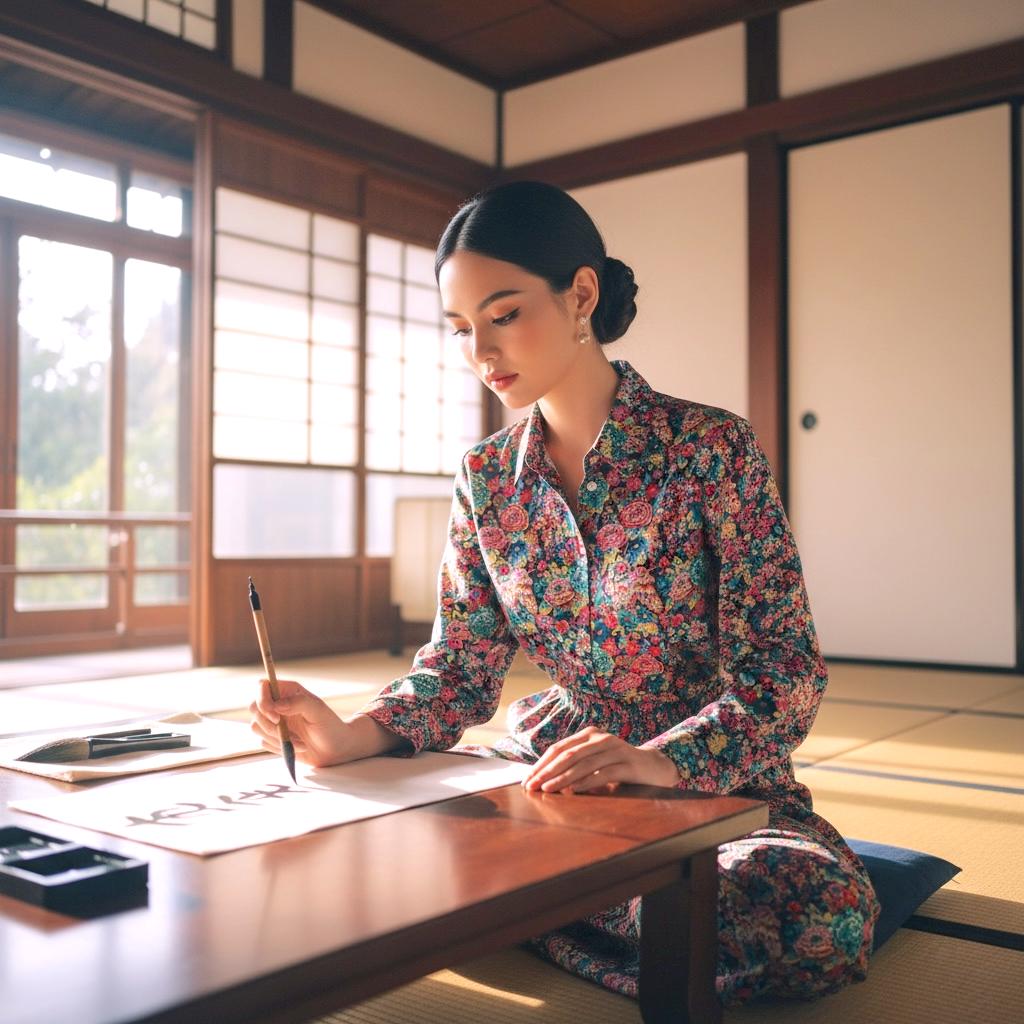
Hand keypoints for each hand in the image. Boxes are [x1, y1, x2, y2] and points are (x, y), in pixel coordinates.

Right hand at [249, 679, 401, 767]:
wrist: (336, 749)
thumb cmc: (330, 726)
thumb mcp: (318, 711)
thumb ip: (298, 703)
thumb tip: (276, 705)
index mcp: (288, 691)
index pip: (262, 686)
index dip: (263, 700)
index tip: (275, 716)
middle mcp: (278, 704)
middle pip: (254, 707)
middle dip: (268, 723)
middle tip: (285, 732)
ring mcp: (274, 721)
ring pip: (256, 726)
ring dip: (276, 738)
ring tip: (300, 742)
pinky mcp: (273, 738)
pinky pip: (263, 742)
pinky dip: (278, 747)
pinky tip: (297, 747)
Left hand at [522, 726, 679, 793]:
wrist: (654, 767)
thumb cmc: (618, 766)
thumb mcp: (594, 761)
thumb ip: (575, 765)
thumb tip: (543, 781)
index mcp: (589, 734)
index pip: (559, 748)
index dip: (541, 764)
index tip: (527, 780)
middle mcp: (600, 738)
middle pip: (567, 755)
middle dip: (546, 771)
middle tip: (531, 786)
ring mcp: (615, 749)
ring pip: (582, 764)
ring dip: (562, 778)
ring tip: (546, 789)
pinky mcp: (627, 764)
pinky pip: (602, 773)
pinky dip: (585, 783)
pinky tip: (572, 791)